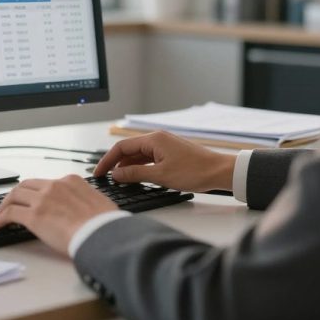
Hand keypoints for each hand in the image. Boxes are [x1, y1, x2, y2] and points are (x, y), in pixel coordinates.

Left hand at [0, 175, 116, 256]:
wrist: (102, 234)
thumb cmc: (105, 224)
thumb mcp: (99, 202)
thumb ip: (86, 200)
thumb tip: (84, 208)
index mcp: (71, 181)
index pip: (46, 182)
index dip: (36, 191)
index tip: (32, 199)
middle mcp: (54, 186)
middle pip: (26, 185)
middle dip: (16, 194)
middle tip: (11, 203)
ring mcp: (42, 200)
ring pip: (15, 195)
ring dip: (5, 204)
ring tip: (0, 214)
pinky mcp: (33, 216)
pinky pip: (11, 212)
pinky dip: (2, 217)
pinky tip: (0, 224)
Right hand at [93, 131, 235, 192]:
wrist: (220, 172)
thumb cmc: (195, 171)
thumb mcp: (160, 176)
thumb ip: (135, 174)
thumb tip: (116, 175)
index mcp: (153, 139)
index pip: (121, 147)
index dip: (107, 161)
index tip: (99, 173)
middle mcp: (157, 139)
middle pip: (128, 149)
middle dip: (115, 163)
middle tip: (106, 178)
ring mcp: (165, 145)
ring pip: (139, 154)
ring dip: (128, 166)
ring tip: (119, 181)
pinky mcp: (171, 153)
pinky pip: (149, 158)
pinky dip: (140, 166)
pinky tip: (137, 177)